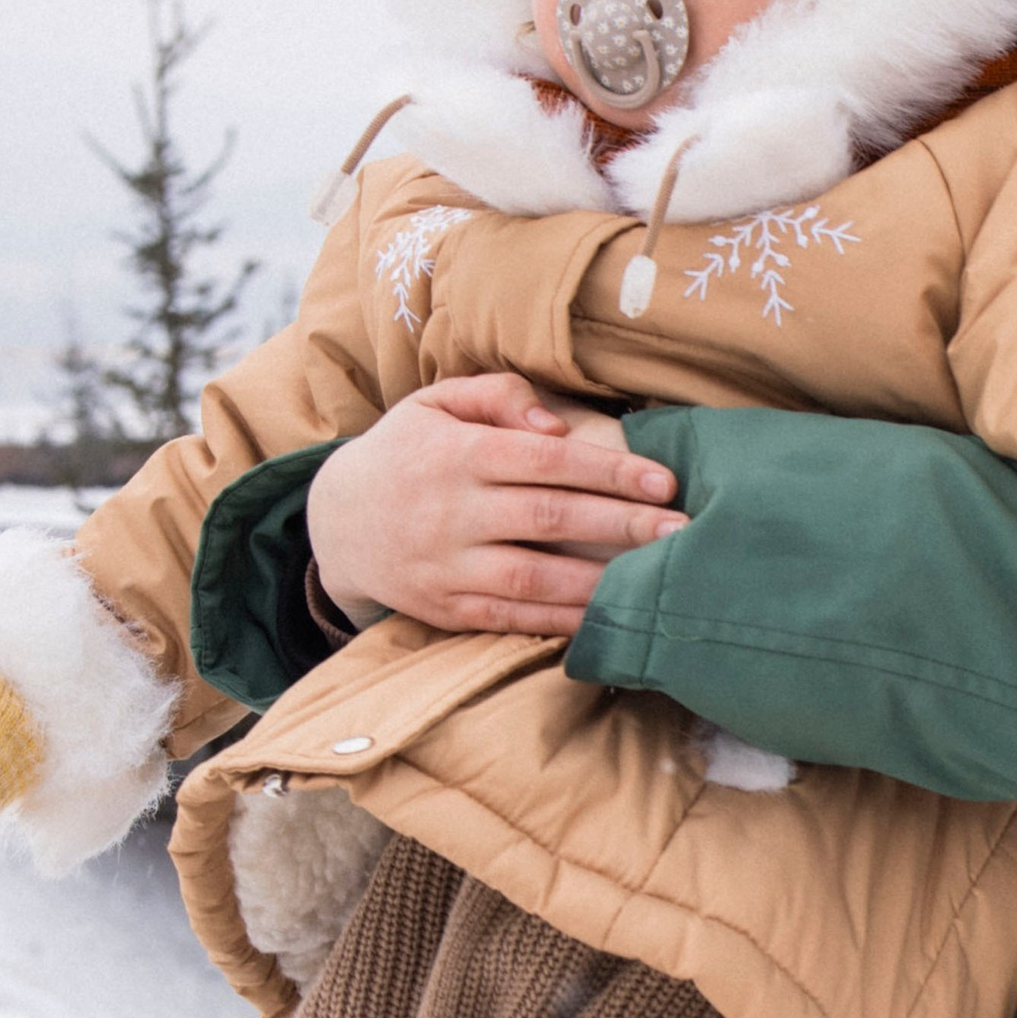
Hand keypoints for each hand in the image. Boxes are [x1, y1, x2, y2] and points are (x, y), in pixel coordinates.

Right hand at [308, 372, 681, 638]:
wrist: (335, 521)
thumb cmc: (406, 452)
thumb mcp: (438, 402)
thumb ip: (499, 394)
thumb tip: (557, 423)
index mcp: (458, 454)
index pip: (546, 461)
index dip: (608, 471)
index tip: (663, 482)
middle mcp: (452, 512)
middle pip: (551, 519)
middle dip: (622, 526)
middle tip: (681, 533)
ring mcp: (446, 566)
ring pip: (533, 579)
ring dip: (599, 583)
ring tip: (654, 583)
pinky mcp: (444, 609)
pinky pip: (509, 619)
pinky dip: (559, 623)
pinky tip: (603, 618)